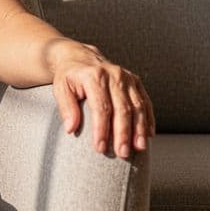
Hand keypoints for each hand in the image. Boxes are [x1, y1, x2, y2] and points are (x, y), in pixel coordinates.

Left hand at [51, 43, 154, 158]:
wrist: (80, 57)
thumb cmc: (69, 77)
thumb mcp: (60, 88)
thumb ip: (66, 108)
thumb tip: (71, 129)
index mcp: (94, 76)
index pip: (100, 107)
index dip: (101, 129)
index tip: (100, 148)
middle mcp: (113, 74)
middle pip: (122, 108)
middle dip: (123, 133)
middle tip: (122, 153)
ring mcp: (127, 77)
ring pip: (137, 106)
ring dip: (139, 129)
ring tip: (138, 148)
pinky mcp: (135, 81)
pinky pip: (145, 101)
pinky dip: (148, 119)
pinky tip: (149, 135)